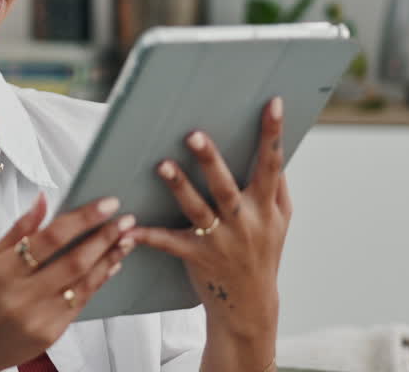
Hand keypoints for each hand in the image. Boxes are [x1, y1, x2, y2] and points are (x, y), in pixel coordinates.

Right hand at [0, 193, 136, 371]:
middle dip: (104, 237)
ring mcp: (39, 317)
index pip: (50, 238)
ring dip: (109, 258)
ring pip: (84, 283)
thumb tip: (44, 199)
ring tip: (126, 239)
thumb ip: (19, 229)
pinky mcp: (51, 334)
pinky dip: (99, 281)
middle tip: (125, 219)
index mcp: (4, 270)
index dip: (82, 218)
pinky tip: (111, 265)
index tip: (106, 204)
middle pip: (74, 261)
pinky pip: (82, 303)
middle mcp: (22, 295)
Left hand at [129, 97, 291, 345]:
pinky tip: (128, 227)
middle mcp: (245, 222)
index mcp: (266, 208)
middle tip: (194, 134)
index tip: (273, 103)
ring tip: (162, 164)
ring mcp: (220, 241)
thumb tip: (275, 152)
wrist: (249, 306)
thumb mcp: (280, 222)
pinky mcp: (196, 257)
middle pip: (227, 186)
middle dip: (211, 160)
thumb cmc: (263, 253)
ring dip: (179, 187)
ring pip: (197, 210)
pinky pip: (169, 243)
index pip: (272, 165)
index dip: (273, 133)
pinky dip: (148, 235)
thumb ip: (277, 188)